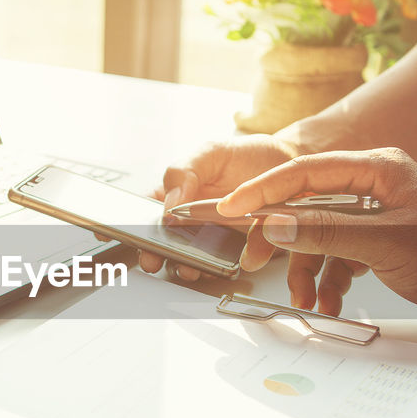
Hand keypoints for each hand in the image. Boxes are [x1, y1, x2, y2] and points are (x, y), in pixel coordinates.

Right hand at [141, 134, 298, 279]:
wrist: (292, 161)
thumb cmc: (249, 155)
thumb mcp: (212, 152)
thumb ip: (184, 172)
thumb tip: (169, 205)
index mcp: (180, 194)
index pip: (147, 211)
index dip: (132, 224)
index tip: (124, 233)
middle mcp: (195, 219)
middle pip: (167, 242)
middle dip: (157, 253)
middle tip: (154, 258)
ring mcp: (218, 236)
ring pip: (195, 258)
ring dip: (189, 265)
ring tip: (189, 266)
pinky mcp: (244, 248)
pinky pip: (235, 261)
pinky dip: (233, 264)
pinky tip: (237, 257)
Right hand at [217, 149, 416, 318]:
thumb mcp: (383, 243)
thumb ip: (325, 232)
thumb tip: (275, 224)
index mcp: (379, 167)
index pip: (307, 170)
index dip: (265, 189)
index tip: (234, 206)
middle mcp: (377, 185)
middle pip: (310, 204)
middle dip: (287, 239)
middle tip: (254, 255)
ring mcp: (379, 213)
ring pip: (323, 234)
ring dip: (311, 269)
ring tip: (306, 299)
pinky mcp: (382, 240)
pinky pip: (341, 253)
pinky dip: (331, 279)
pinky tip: (331, 301)